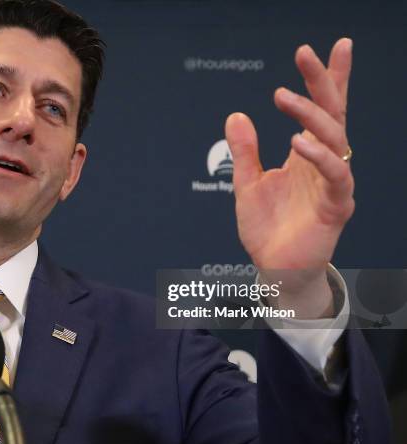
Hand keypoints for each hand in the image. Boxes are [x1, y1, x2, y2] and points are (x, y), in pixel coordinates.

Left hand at [225, 39, 353, 316]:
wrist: (274, 268)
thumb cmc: (266, 228)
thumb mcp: (246, 184)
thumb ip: (245, 152)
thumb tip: (235, 115)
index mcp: (304, 156)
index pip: (318, 111)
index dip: (324, 79)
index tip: (320, 48)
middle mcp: (323, 163)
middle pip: (331, 113)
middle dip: (322, 81)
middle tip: (305, 53)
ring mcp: (333, 183)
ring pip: (334, 138)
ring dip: (310, 114)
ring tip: (284, 97)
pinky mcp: (337, 205)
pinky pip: (336, 175)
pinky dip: (319, 156)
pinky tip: (298, 142)